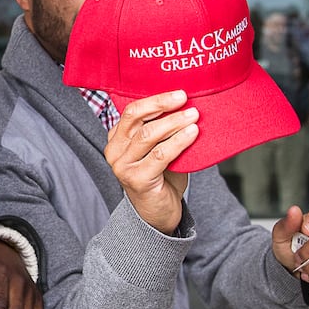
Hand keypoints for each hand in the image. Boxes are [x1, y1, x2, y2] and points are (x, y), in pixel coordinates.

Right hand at [104, 89, 195, 233]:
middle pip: (135, 118)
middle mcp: (115, 152)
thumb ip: (162, 130)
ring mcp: (123, 167)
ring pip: (148, 135)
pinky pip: (160, 155)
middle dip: (162, 105)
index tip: (179, 94)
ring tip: (193, 116)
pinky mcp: (137, 180)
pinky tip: (192, 134)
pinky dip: (178, 142)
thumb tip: (186, 106)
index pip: (131, 111)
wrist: (158, 213)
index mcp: (116, 139)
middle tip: (185, 99)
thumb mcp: (157, 149)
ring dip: (174, 123)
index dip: (155, 100)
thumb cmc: (161, 177)